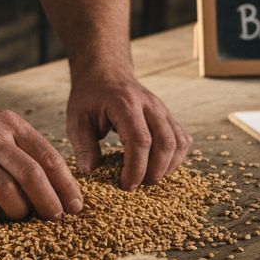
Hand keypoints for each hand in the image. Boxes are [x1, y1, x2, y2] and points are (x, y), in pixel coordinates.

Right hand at [0, 96, 83, 222]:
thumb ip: (22, 148)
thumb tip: (55, 185)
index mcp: (10, 125)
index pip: (48, 157)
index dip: (66, 185)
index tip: (76, 206)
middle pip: (31, 175)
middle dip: (49, 202)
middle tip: (56, 218)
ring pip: (6, 192)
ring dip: (20, 211)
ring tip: (22, 217)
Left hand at [66, 67, 190, 188]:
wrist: (105, 72)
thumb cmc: (89, 97)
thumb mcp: (77, 119)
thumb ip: (83, 146)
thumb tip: (90, 173)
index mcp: (125, 104)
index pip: (139, 141)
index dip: (136, 168)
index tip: (126, 185)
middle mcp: (150, 105)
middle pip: (165, 143)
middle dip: (155, 171)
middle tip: (137, 187)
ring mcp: (162, 109)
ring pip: (178, 142)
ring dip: (168, 166)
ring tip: (148, 179)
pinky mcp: (168, 116)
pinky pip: (182, 139)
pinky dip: (175, 158)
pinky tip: (159, 167)